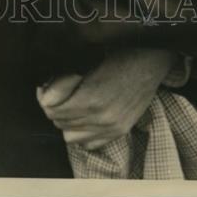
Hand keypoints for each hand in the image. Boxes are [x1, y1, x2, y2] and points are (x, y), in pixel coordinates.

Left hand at [36, 47, 176, 149]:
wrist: (151, 59)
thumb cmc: (119, 52)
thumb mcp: (87, 61)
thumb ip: (64, 80)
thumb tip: (45, 92)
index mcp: (91, 99)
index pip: (51, 108)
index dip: (46, 94)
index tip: (49, 82)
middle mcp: (101, 119)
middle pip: (59, 122)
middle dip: (54, 106)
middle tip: (58, 90)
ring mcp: (112, 128)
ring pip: (71, 136)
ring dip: (66, 120)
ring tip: (70, 102)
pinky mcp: (120, 131)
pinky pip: (90, 143)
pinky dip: (82, 132)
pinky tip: (84, 115)